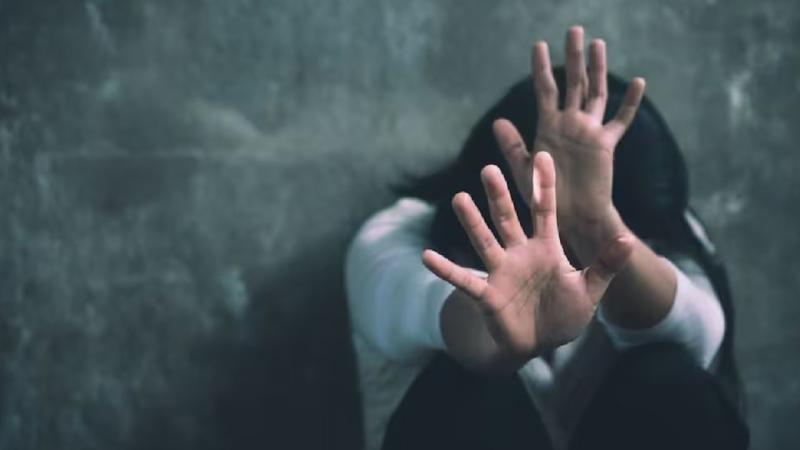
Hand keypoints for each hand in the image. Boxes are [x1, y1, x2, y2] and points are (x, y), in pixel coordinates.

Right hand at [422, 152, 632, 368]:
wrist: (542, 343)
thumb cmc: (565, 313)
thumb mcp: (590, 289)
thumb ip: (606, 264)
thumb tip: (627, 238)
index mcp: (546, 248)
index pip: (544, 210)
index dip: (544, 185)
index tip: (543, 156)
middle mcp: (520, 253)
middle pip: (508, 218)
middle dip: (499, 195)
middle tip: (489, 169)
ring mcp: (501, 271)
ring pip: (484, 240)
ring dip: (472, 221)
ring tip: (459, 198)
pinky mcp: (487, 294)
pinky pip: (464, 279)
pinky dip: (446, 269)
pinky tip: (427, 256)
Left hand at [494, 26, 644, 261]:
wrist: (569, 218)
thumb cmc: (543, 197)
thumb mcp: (523, 169)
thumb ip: (513, 145)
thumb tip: (498, 121)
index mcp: (548, 126)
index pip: (545, 89)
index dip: (541, 67)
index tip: (539, 44)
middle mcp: (570, 124)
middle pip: (573, 82)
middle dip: (573, 56)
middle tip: (574, 29)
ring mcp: (589, 132)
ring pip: (595, 93)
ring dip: (597, 69)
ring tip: (598, 44)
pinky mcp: (605, 145)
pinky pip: (620, 121)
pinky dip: (630, 103)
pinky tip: (638, 83)